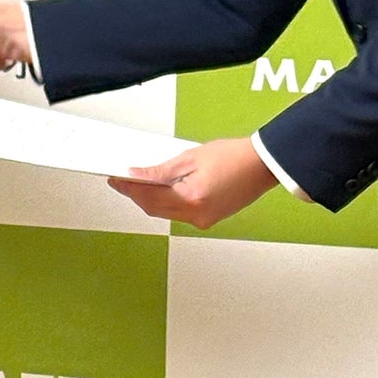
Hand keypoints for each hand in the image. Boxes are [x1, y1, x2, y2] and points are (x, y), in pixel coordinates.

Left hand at [107, 137, 276, 229]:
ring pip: (165, 212)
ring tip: (136, 182)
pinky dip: (166, 202)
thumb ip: (161, 170)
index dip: (128, 188)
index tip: (115, 179)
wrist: (262, 164)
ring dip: (149, 199)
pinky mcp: (209, 218)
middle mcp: (198, 215)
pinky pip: (179, 213)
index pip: (149, 196)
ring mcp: (204, 220)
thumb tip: (138, 175)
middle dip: (136, 195)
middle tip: (121, 180)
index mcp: (192, 199)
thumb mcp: (191, 158)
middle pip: (155, 208)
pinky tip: (158, 189)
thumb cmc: (235, 157)